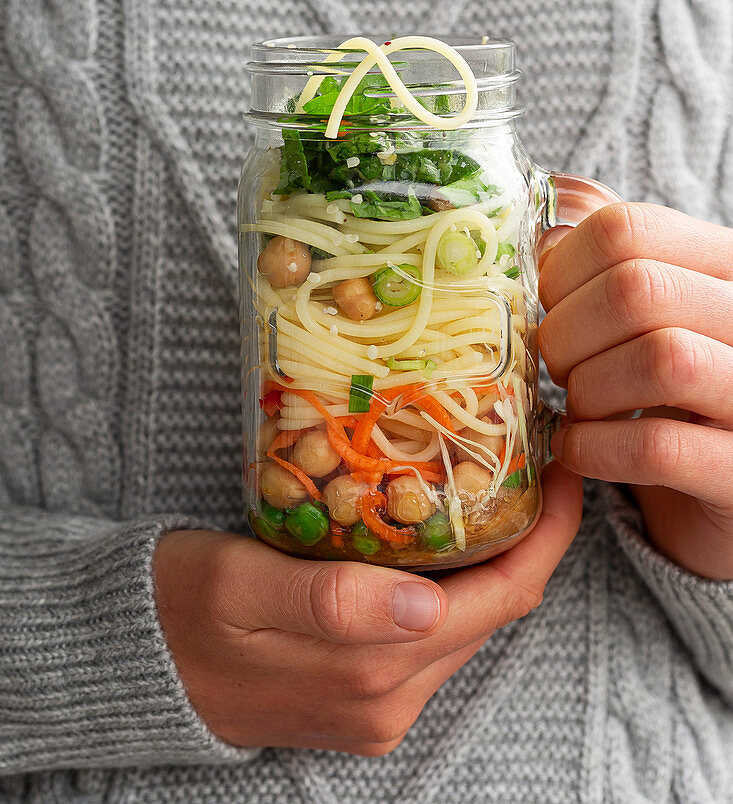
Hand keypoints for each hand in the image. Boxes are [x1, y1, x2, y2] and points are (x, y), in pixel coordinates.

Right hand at [153, 463, 579, 754]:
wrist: (130, 664)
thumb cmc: (176, 603)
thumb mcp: (237, 587)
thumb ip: (332, 603)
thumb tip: (429, 604)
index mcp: (371, 669)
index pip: (500, 600)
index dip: (546, 536)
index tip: (562, 471)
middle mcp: (389, 699)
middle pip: (493, 610)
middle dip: (527, 538)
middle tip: (529, 460)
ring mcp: (377, 708)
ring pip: (465, 623)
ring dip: (489, 560)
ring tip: (488, 486)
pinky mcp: (361, 704)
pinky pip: (431, 638)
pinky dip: (449, 585)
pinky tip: (435, 536)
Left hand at [539, 201, 732, 579]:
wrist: (721, 478)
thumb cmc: (674, 389)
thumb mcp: (653, 312)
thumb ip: (608, 268)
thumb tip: (540, 243)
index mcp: (726, 267)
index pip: (628, 227)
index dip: (562, 267)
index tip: (548, 307)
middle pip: (636, 289)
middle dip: (567, 334)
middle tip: (556, 367)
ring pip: (659, 360)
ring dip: (587, 390)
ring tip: (576, 408)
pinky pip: (657, 447)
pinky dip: (594, 449)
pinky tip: (577, 450)